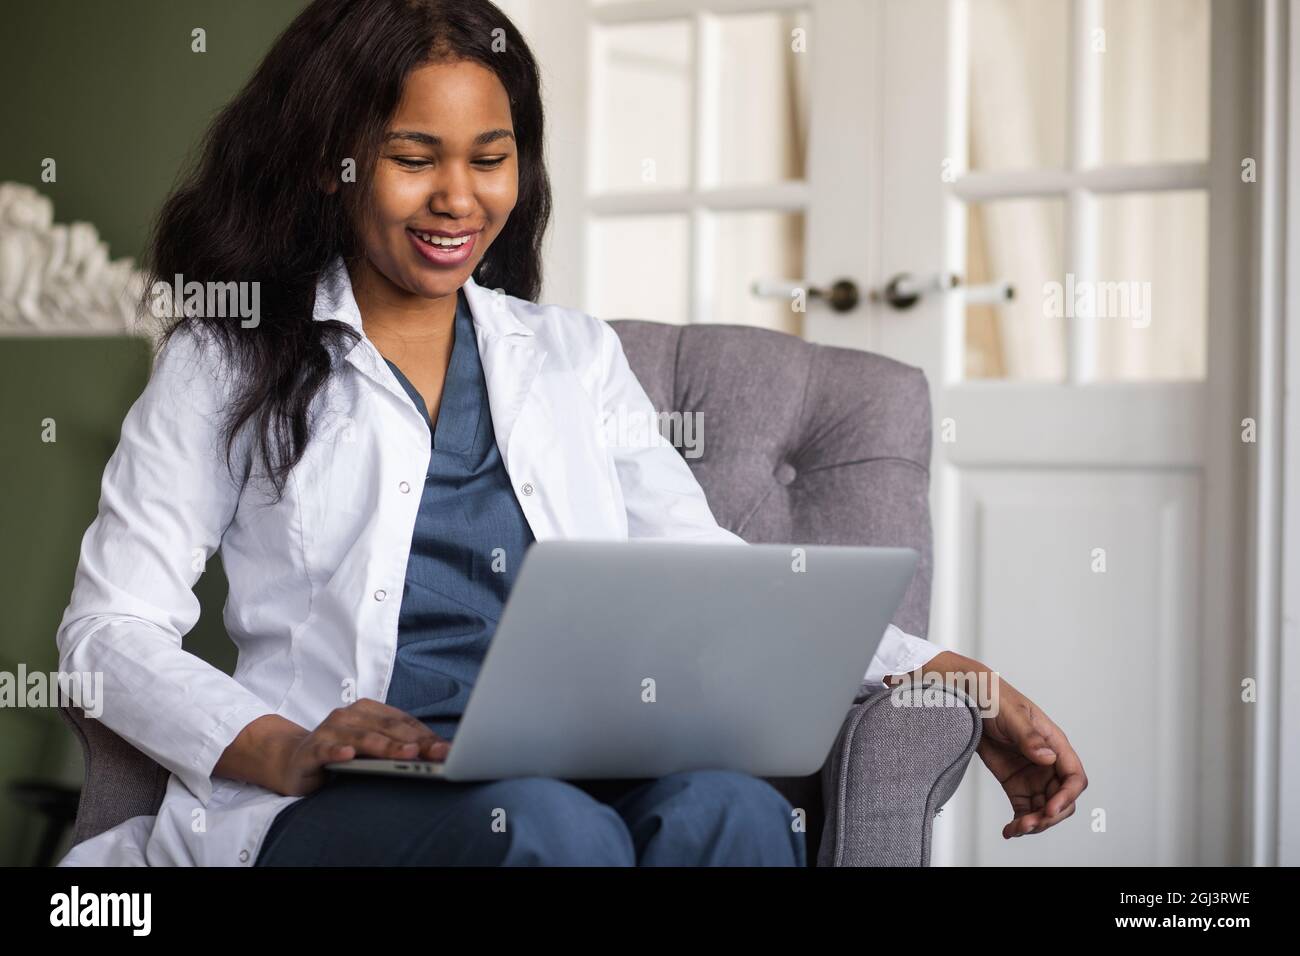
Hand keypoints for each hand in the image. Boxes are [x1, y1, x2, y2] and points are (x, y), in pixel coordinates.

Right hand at [261, 698, 449, 796]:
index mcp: (369, 711)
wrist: (294, 760)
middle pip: (388, 728)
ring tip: (406, 753)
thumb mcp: (371, 749)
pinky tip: (349, 755)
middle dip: (415, 741)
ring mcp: (330, 730)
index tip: (446, 750)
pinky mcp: (312, 749)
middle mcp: (350, 715)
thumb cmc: (340, 753)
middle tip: (436, 754)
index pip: (403, 722)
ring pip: (363, 738)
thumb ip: (395, 747)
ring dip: (386, 746)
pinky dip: (338, 751)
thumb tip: (434, 755)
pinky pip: (327, 749)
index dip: (426, 736)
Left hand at [974, 674, 1086, 838]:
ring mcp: (1032, 775)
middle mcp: (1047, 763)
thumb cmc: (994, 698)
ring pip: (1043, 809)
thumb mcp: (1012, 714)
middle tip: (1029, 823)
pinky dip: (1020, 822)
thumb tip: (1048, 758)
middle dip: (1049, 815)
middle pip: (1062, 799)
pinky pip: (1024, 809)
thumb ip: (1029, 737)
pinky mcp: (1015, 784)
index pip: (1074, 777)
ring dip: (1034, 823)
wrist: (966, 699)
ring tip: (1016, 828)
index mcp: (1054, 744)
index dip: (1067, 796)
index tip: (1050, 808)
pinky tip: (1010, 830)